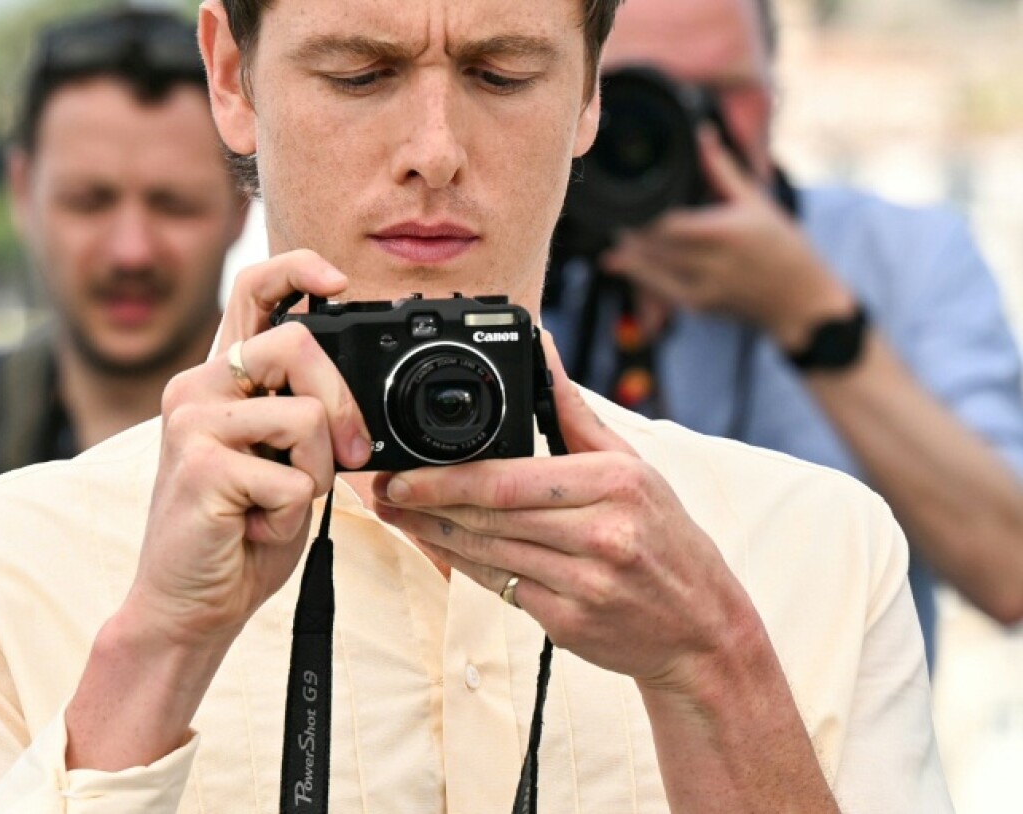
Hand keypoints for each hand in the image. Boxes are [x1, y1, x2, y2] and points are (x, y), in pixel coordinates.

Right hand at [124, 250, 372, 649]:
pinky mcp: (201, 466)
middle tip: (347, 456)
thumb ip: (302, 414)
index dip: (298, 269)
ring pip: (306, 416)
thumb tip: (356, 397)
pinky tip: (254, 529)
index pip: (252, 290)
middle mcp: (197, 387)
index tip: (338, 281)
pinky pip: (293, 478)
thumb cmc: (240, 534)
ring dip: (316, 474)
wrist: (189, 605)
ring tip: (276, 504)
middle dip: (343, 404)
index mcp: (220, 379)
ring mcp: (192, 423)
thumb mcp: (280, 459)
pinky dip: (292, 516)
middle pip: (300, 344)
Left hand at [372, 331, 756, 687]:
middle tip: (383, 491)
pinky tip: (434, 548)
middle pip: (490, 516)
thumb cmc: (666, 539)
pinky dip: (462, 567)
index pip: (509, 479)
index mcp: (615, 483)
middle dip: (425, 504)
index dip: (445, 479)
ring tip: (394, 516)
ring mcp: (585, 582)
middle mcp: (602, 532)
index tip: (402, 472)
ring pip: (487, 553)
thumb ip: (574, 412)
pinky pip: (501, 588)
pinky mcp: (569, 622)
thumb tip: (540, 348)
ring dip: (431, 535)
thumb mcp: (632, 466)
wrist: (703, 628)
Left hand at [604, 127, 853, 349]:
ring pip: (654, 272)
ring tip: (615, 243)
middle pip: (657, 248)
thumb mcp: (755, 202)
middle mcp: (714, 261)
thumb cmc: (781, 245)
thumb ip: (722, 170)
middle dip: (632, 237)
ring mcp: (706, 287)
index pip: (671, 224)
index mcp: (727, 231)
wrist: (800, 299)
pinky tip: (624, 266)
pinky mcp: (701, 306)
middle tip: (615, 221)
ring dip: (630, 258)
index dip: (645, 217)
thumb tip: (704, 134)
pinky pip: (662, 291)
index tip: (627, 204)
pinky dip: (642, 277)